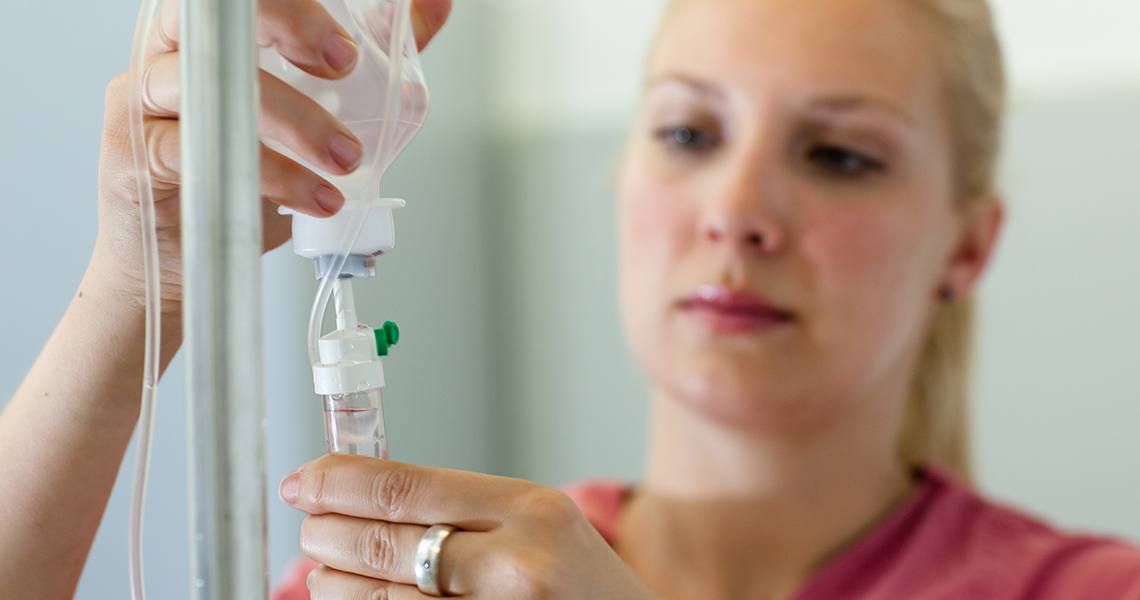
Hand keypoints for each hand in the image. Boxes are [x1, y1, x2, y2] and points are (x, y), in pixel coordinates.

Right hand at [92, 0, 451, 311]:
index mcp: (215, 29)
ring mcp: (145, 96)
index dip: (292, 3)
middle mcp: (173, 49)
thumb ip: (373, 59)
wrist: (184, 260)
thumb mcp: (320, 110)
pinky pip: (197, 149)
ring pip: (211, 80)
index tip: (346, 39)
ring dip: (294, 120)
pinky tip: (310, 197)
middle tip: (343, 65)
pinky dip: (270, 176)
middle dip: (289, 25)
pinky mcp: (135, 153)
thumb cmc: (243, 177)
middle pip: (215, 8)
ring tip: (344, 160)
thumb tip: (431, 8)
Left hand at [281, 455, 656, 598]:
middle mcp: (514, 563)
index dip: (338, 482)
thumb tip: (365, 496)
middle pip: (384, 543)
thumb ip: (464, 509)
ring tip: (326, 571)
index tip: (303, 480)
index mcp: (526, 509)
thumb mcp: (539, 523)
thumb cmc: (581, 585)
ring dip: (336, 583)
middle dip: (327, 533)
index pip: (404, 486)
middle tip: (309, 526)